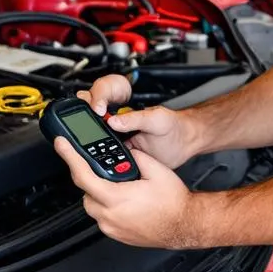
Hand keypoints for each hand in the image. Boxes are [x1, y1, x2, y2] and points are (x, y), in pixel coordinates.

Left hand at [54, 137, 206, 248]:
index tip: (61, 145)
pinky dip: (106, 207)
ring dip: (98, 193)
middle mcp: (111, 216)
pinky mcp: (117, 235)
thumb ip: (136, 156)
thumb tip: (125, 151)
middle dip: (90, 178)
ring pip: (92, 206)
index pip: (83, 176)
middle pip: (85, 192)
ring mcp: (113, 228)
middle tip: (101, 168)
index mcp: (117, 197)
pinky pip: (102, 218)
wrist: (186, 225)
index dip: (69, 157)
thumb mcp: (156, 170)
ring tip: (117, 186)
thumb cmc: (174, 203)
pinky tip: (122, 200)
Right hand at [76, 76, 200, 169]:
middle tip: (90, 136)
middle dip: (88, 131)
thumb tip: (114, 121)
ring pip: (98, 146)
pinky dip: (107, 164)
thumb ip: (136, 119)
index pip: (98, 104)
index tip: (95, 113)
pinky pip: (110, 161)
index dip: (92, 106)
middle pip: (93, 126)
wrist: (184, 145)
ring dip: (96, 150)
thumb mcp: (156, 118)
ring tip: (97, 153)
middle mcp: (117, 126)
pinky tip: (109, 166)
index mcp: (122, 112)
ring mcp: (119, 142)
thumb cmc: (174, 126)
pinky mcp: (124, 158)